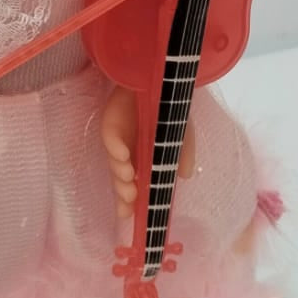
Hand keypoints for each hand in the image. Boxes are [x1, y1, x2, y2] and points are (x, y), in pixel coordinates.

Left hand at [101, 86, 196, 220]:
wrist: (159, 80)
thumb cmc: (169, 108)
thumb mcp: (182, 135)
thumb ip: (184, 155)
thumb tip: (186, 177)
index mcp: (145, 158)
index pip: (137, 184)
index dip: (133, 201)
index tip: (133, 217)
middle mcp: (130, 152)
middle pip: (123, 180)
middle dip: (124, 195)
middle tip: (128, 206)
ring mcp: (119, 139)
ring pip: (116, 165)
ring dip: (121, 177)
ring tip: (129, 183)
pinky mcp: (111, 125)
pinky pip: (111, 142)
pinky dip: (116, 152)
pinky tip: (124, 159)